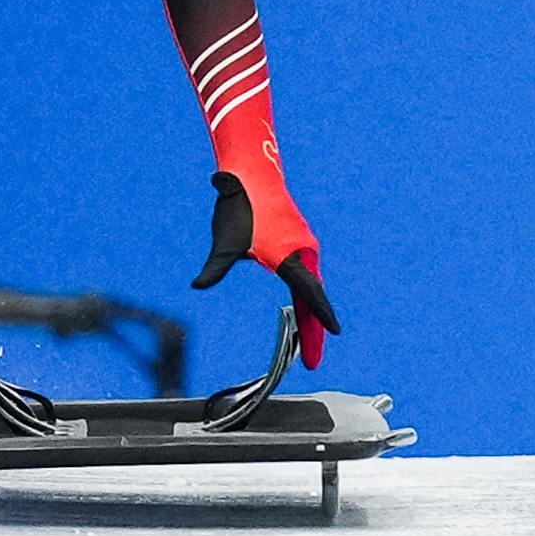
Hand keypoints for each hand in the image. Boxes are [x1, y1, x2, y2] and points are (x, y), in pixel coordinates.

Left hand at [192, 171, 340, 367]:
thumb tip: (199, 285)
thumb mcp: (226, 242)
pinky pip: (307, 276)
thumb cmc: (241, 206)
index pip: (309, 292)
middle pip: (313, 298)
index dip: (321, 315)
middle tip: (312, 361)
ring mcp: (302, 246)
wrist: (253, 174)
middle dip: (314, 330)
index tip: (335, 332)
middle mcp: (302, 252)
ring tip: (311, 343)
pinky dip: (308, 297)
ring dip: (312, 314)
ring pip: (311, 287)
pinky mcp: (297, 242)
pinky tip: (304, 309)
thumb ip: (216, 267)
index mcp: (289, 256)